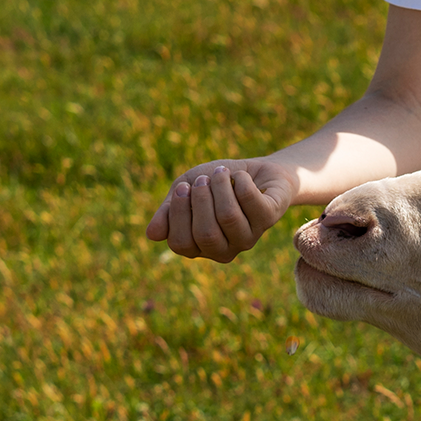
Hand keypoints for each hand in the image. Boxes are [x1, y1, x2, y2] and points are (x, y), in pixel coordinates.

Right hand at [145, 160, 296, 261]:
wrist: (254, 171)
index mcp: (200, 247)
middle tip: (202, 179)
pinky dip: (240, 180)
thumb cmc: (214, 185)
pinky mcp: (269, 219)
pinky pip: (249, 199)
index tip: (183, 187)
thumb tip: (152, 235)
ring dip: (220, 186)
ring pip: (228, 217)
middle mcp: (224, 250)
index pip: (181, 243)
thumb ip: (167, 212)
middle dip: (200, 199)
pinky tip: (241, 176)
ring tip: (220, 172)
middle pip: (205, 234)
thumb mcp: (185, 192)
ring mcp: (248, 238)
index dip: (178, 212)